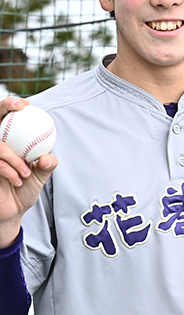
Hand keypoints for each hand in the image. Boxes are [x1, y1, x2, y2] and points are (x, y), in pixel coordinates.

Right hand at [0, 98, 57, 246]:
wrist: (11, 212)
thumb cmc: (25, 189)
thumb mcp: (40, 176)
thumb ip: (46, 165)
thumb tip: (47, 156)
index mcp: (10, 141)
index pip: (7, 117)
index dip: (11, 105)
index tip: (25, 103)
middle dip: (3, 107)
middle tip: (18, 108)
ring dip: (13, 158)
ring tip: (26, 173)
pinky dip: (7, 170)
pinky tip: (17, 180)